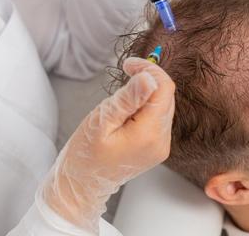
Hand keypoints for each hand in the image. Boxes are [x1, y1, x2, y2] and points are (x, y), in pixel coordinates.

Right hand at [42, 58, 175, 232]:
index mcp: (149, 134)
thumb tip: (149, 78)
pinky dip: (145, 107)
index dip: (148, 70)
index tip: (127, 64)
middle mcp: (161, 141)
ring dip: (146, 93)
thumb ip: (128, 99)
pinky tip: (127, 111)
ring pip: (163, 105)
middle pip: (166, 96)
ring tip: (121, 98)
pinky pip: (158, 118)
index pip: (163, 88)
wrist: (83, 184)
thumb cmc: (85, 154)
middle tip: (125, 72)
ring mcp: (161, 146)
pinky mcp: (156, 148)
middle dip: (148, 79)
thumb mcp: (102, 120)